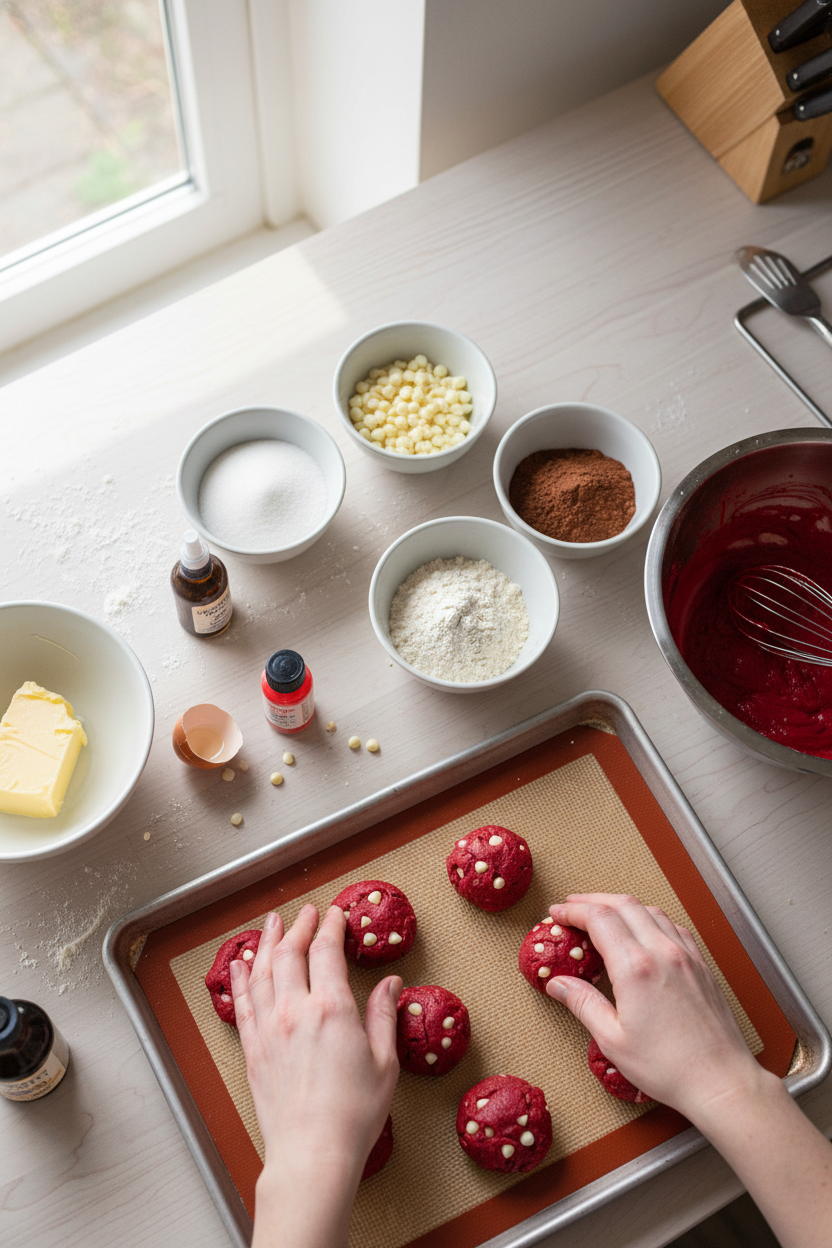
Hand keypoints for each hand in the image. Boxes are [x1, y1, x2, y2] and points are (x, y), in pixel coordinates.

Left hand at [230, 903, 400, 1247]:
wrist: (312, 1155)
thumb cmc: (353, 1116)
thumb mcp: (384, 1063)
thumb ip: (382, 1017)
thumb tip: (388, 985)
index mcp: (332, 1008)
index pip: (326, 951)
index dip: (331, 927)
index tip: (336, 916)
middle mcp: (295, 1011)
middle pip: (289, 953)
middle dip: (298, 927)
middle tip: (306, 913)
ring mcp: (269, 1029)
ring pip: (261, 971)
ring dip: (265, 943)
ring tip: (270, 925)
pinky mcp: (253, 1050)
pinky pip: (242, 1002)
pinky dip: (240, 978)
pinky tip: (240, 965)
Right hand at [545, 894, 760, 1120]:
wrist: (720, 1080)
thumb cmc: (669, 1067)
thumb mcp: (612, 1040)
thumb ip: (583, 1004)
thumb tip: (558, 984)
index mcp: (636, 968)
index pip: (598, 918)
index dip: (573, 911)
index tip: (557, 914)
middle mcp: (663, 952)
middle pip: (623, 904)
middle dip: (593, 900)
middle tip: (572, 907)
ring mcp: (685, 955)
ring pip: (650, 909)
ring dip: (621, 905)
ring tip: (603, 914)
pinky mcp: (701, 964)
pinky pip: (672, 925)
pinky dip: (650, 917)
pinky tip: (643, 930)